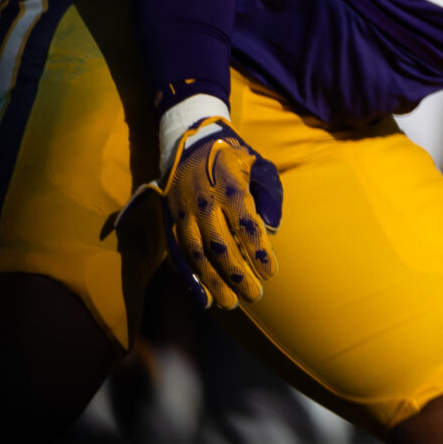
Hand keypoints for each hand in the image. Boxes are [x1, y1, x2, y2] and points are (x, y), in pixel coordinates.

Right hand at [150, 119, 283, 308]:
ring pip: (197, 254)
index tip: (271, 273)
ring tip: (231, 303)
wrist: (190, 140)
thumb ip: (268, 195)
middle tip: (255, 296)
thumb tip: (272, 229)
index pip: (246, 226)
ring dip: (213, 281)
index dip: (259, 251)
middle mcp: (203, 202)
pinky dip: (189, 278)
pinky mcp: (170, 220)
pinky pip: (177, 253)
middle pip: (220, 245)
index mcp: (229, 188)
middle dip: (238, 274)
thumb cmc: (233, 157)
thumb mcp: (258, 166)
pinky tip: (203, 298)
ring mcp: (183, 213)